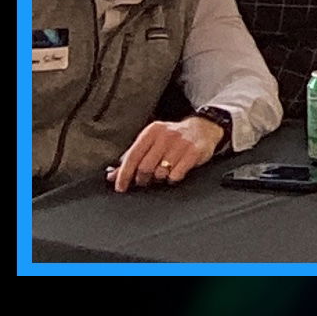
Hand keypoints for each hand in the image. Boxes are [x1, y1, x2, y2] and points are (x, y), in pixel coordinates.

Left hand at [106, 115, 223, 192]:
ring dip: (159, 178)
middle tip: (145, 180)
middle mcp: (165, 135)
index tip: (120, 187)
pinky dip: (172, 179)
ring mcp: (181, 143)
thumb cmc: (173, 138)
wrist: (204, 128)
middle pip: (145, 167)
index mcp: (151, 132)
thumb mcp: (152, 142)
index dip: (124, 175)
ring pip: (160, 172)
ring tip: (162, 173)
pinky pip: (176, 175)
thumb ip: (132, 158)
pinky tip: (174, 173)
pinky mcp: (194, 152)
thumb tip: (112, 175)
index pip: (132, 156)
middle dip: (143, 179)